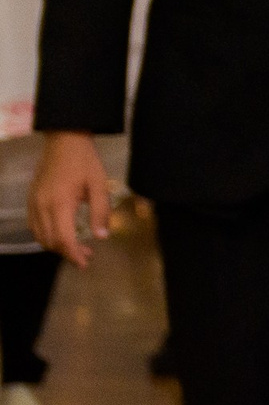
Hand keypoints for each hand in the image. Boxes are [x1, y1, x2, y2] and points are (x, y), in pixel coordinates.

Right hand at [29, 132, 113, 266]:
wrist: (64, 141)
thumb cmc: (85, 162)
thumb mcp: (100, 185)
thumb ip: (101, 212)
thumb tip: (101, 237)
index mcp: (60, 203)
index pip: (63, 239)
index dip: (73, 254)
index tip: (85, 263)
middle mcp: (42, 206)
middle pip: (50, 241)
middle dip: (67, 253)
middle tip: (86, 257)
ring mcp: (33, 203)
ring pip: (40, 235)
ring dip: (56, 246)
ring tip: (77, 248)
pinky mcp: (31, 200)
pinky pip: (34, 226)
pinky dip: (46, 236)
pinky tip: (62, 235)